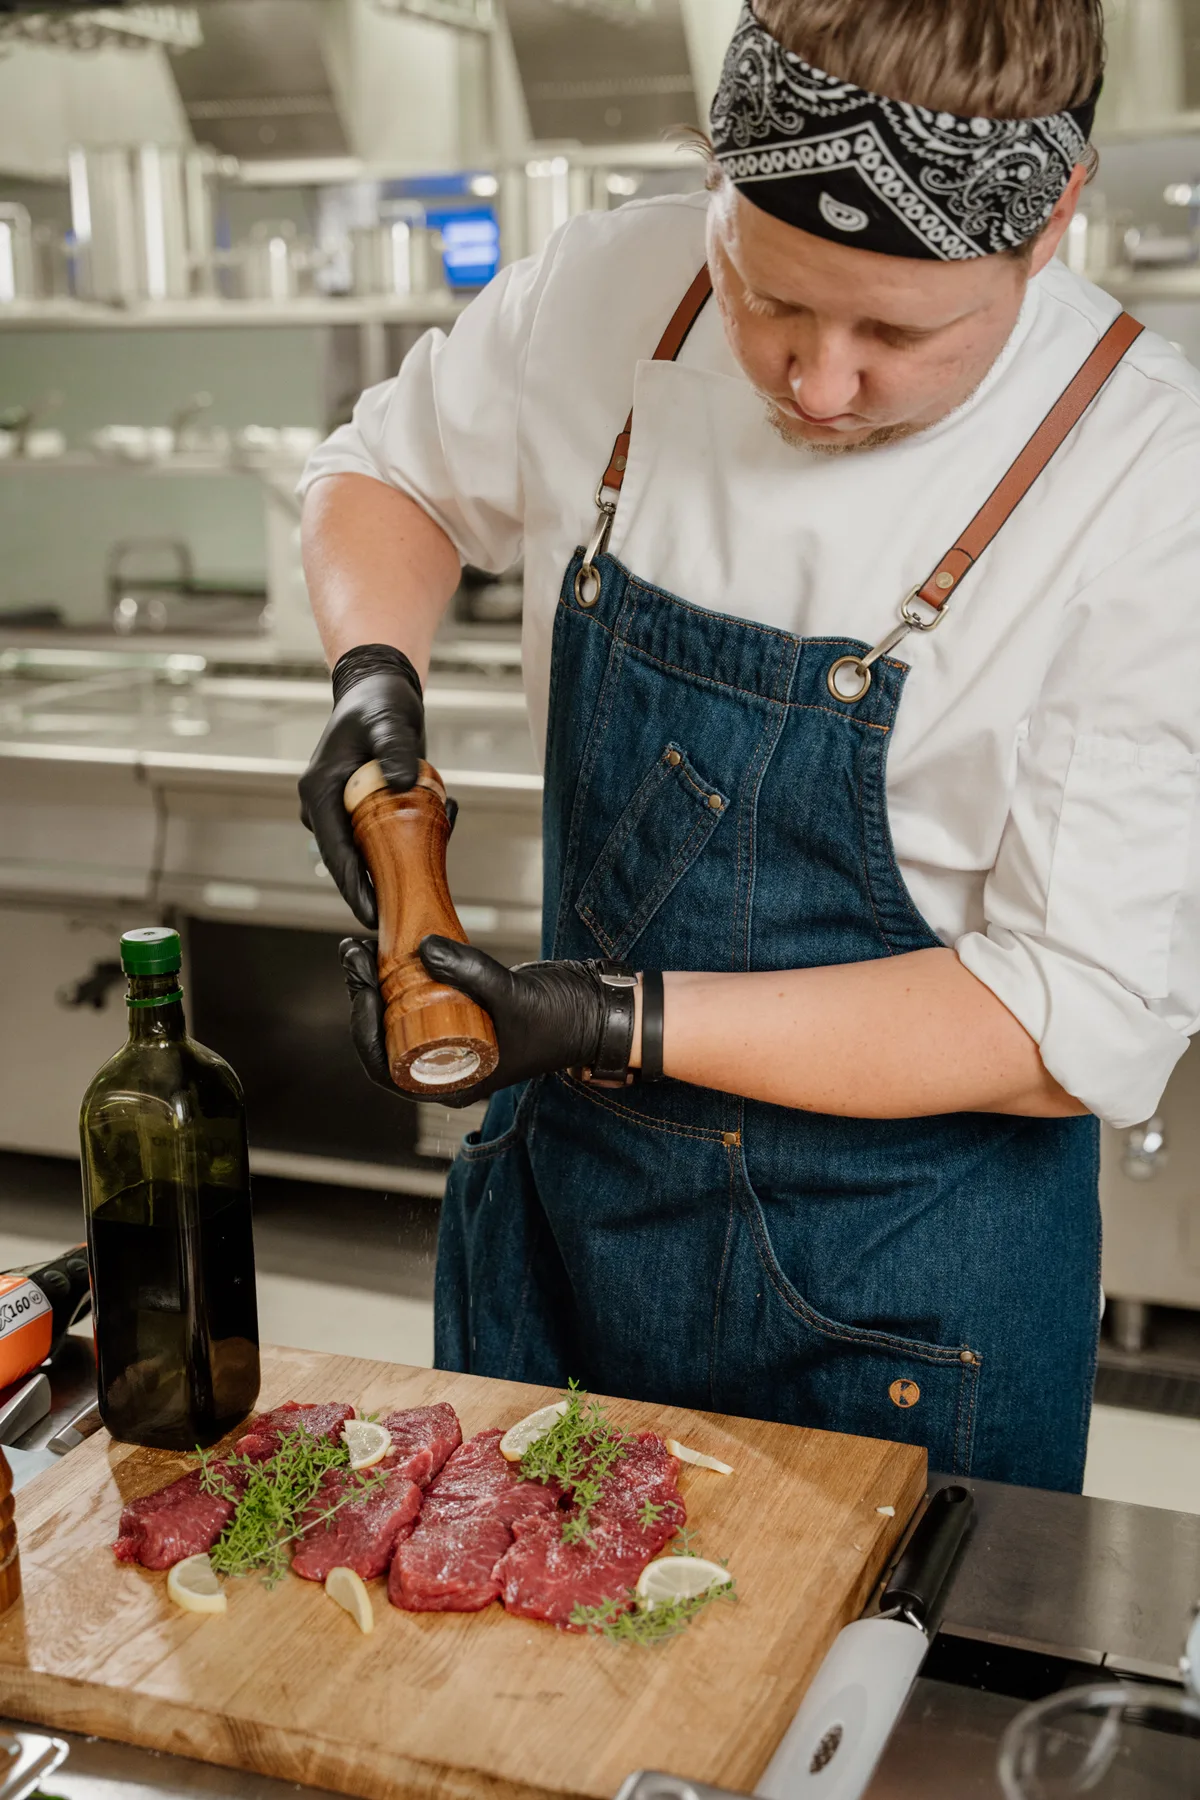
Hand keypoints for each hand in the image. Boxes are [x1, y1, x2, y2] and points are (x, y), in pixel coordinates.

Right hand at [299, 645, 424, 926]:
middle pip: (352, 863)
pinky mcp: (363, 814)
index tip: (373, 915)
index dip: (355, 887)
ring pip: (373, 852)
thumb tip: (399, 782)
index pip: (336, 852)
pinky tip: (443, 815)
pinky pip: (386, 838)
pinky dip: (413, 836)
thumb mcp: (390, 722)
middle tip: (416, 903)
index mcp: (319, 792)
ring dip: (406, 854)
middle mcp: (325, 809)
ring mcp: (343, 813)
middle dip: (385, 882)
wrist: (379, 691)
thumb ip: (394, 750)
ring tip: (443, 825)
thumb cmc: (378, 704)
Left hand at [338, 936, 631, 1106]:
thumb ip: (469, 973)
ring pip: (396, 1021)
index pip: (386, 1069)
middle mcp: (446, 1068)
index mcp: (454, 1083)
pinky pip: (417, 1004)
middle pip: (384, 1041)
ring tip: (362, 949)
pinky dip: (400, 979)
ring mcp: (452, 1044)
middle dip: (363, 998)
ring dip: (376, 985)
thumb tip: (422, 948)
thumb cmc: (564, 1021)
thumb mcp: (513, 996)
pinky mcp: (461, 1019)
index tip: (363, 989)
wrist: (599, 1011)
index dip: (365, 1030)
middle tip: (354, 955)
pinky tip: (392, 951)